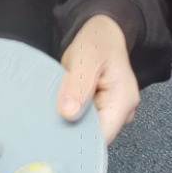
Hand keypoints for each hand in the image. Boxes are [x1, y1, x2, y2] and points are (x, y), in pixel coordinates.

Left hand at [58, 14, 139, 145]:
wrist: (103, 33)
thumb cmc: (96, 42)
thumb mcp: (84, 58)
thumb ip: (77, 85)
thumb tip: (68, 113)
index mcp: (123, 100)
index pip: (101, 136)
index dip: (78, 139)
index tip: (54, 136)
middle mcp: (124, 111)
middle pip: (96, 136)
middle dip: (73, 132)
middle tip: (47, 124)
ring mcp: (115, 112)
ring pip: (90, 130)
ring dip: (72, 124)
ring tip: (53, 114)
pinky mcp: (105, 110)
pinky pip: (87, 121)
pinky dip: (74, 118)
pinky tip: (61, 111)